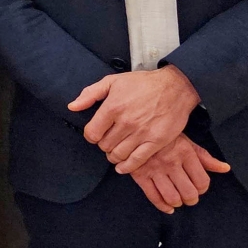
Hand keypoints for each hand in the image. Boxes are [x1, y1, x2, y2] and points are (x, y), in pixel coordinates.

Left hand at [70, 65, 199, 172]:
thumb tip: (72, 107)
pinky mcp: (156, 142)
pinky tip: (123, 166)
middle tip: (109, 140)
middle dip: (103, 144)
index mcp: (113, 107)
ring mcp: (141, 133)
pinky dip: (127, 166)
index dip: (91, 135)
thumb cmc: (143, 84)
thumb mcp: (113, 81)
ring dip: (114, 155)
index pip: (92, 133)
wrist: (175, 87)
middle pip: (104, 145)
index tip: (96, 134)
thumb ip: (90, 94)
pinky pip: (137, 161)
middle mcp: (126, 122)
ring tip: (116, 150)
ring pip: (118, 155)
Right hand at [129, 134, 230, 213]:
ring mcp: (154, 169)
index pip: (202, 181)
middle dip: (191, 199)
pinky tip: (167, 205)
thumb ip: (204, 157)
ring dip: (178, 203)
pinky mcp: (139, 174)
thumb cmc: (162, 135)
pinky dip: (162, 206)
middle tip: (189, 197)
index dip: (202, 188)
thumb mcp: (185, 141)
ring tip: (178, 199)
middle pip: (189, 192)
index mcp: (184, 152)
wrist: (134, 127)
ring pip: (172, 197)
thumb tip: (224, 168)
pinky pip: (153, 197)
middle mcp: (170, 161)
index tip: (199, 188)